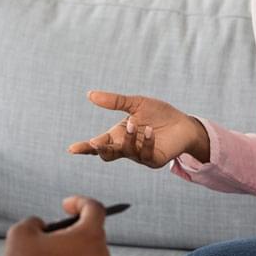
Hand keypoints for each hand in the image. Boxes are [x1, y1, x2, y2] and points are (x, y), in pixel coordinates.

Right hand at [67, 90, 209, 167]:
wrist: (184, 123)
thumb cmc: (159, 114)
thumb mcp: (135, 104)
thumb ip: (114, 101)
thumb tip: (90, 94)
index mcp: (118, 135)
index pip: (98, 143)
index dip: (84, 147)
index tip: (72, 149)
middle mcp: (126, 148)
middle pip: (107, 155)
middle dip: (100, 149)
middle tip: (95, 142)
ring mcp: (139, 156)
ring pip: (125, 152)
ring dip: (128, 139)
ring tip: (134, 124)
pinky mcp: (154, 160)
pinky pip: (145, 154)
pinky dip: (146, 142)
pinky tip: (151, 131)